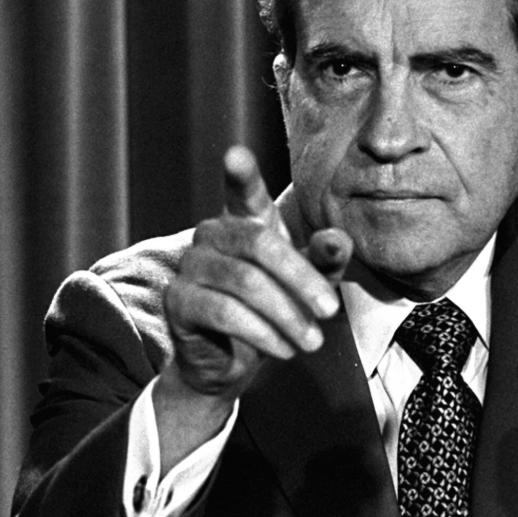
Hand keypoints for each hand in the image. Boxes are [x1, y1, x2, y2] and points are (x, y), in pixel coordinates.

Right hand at [154, 146, 350, 469]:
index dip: (241, 175)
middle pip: (260, 244)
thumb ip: (325, 260)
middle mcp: (212, 234)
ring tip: (312, 342)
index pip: (243, 193)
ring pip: (245, 283)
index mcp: (245, 221)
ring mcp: (191, 264)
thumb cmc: (276, 310)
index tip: (235, 155)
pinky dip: (262, 333)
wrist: (234, 361)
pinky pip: (225, 312)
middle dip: (302, 279)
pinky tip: (284, 349)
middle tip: (331, 311)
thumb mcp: (309, 284)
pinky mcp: (178, 300)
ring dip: (287, 315)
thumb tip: (339, 239)